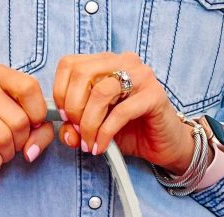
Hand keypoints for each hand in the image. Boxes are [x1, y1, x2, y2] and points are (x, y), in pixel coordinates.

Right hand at [0, 65, 55, 182]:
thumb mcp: (25, 126)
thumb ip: (41, 132)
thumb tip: (31, 151)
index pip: (28, 88)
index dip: (38, 114)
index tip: (33, 126)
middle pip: (18, 119)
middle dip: (21, 142)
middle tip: (12, 145)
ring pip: (1, 137)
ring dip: (6, 154)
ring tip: (1, 153)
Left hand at [52, 52, 197, 174]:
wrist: (163, 145)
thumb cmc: (130, 131)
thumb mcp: (95, 129)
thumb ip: (76, 127)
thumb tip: (67, 131)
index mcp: (106, 63)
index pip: (69, 64)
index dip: (60, 92)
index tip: (64, 117)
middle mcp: (123, 62)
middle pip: (81, 74)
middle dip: (73, 109)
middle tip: (78, 132)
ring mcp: (141, 76)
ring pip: (100, 92)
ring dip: (89, 123)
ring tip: (89, 143)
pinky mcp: (154, 95)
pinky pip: (120, 112)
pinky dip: (105, 133)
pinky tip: (101, 146)